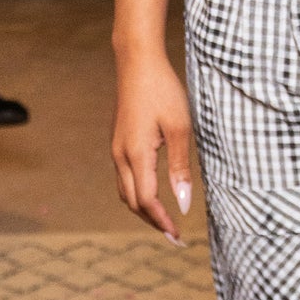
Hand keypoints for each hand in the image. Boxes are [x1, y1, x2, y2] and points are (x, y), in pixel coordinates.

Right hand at [111, 47, 193, 241]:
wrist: (137, 63)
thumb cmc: (163, 91)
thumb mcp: (180, 128)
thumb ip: (180, 167)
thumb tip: (182, 203)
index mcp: (136, 154)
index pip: (147, 201)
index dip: (162, 222)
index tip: (178, 237)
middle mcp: (121, 155)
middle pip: (132, 202)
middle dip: (152, 221)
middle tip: (174, 236)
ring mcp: (116, 149)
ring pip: (125, 191)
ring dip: (143, 209)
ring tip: (165, 219)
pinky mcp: (118, 142)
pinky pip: (124, 177)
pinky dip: (138, 193)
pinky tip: (153, 193)